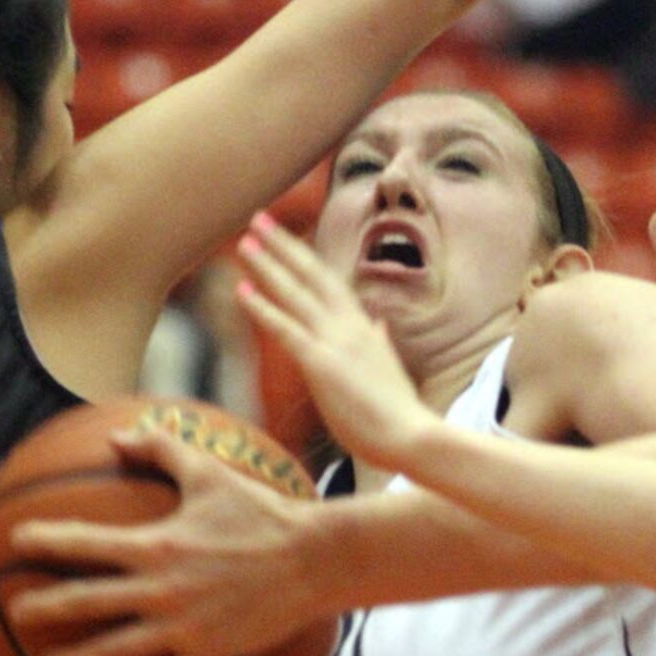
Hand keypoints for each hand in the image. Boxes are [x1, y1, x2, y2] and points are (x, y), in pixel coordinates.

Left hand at [7, 425, 334, 655]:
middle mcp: (161, 588)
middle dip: (44, 608)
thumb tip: (119, 436)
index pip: (86, 541)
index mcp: (156, 544)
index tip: (17, 541)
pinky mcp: (209, 654)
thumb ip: (161, 450)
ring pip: (116, 650)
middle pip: (86, 601)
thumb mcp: (210, 472)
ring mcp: (183, 626)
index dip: (46, 540)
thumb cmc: (262, 511)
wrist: (314, 558)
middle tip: (15, 613)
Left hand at [238, 214, 437, 472]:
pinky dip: (263, 309)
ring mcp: (336, 342)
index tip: (286, 240)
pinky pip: (287, 330)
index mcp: (364, 329)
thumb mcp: (389, 371)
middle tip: (259, 219)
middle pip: (313, 274)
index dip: (306, 260)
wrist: (413, 437)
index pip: (330, 284)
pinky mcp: (322, 364)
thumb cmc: (400, 415)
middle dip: (285, 245)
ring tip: (244, 242)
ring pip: (297, 294)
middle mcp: (350, 327)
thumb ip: (380, 345)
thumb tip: (379, 326)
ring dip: (269, 267)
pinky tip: (242, 292)